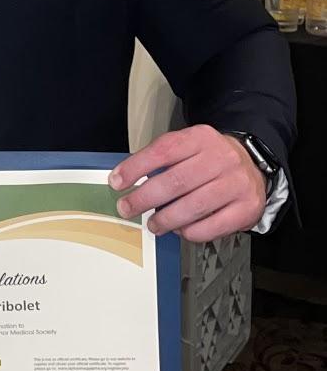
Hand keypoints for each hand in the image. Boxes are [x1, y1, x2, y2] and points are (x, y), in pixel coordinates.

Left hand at [109, 125, 267, 241]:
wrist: (253, 166)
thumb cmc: (211, 160)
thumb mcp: (188, 147)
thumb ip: (160, 159)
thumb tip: (125, 180)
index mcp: (202, 138)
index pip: (164, 150)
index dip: (136, 167)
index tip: (117, 182)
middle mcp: (222, 158)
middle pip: (176, 181)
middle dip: (144, 198)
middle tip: (127, 208)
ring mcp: (237, 184)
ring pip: (193, 206)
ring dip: (166, 219)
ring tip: (153, 224)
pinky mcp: (246, 208)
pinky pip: (211, 226)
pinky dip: (190, 232)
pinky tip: (180, 229)